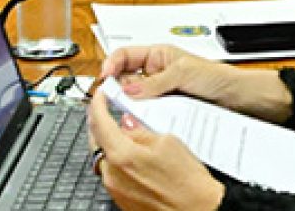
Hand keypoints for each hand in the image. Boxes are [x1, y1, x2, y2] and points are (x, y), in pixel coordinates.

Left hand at [88, 86, 224, 210]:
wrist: (199, 210)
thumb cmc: (188, 183)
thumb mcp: (168, 142)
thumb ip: (141, 131)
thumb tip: (128, 124)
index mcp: (122, 156)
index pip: (99, 122)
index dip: (98, 104)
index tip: (100, 96)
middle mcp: (113, 175)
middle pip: (95, 141)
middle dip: (100, 123)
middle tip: (109, 110)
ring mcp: (115, 189)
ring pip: (103, 157)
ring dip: (110, 142)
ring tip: (128, 134)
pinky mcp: (121, 199)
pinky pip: (112, 173)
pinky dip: (118, 160)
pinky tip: (134, 156)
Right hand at [98, 44, 291, 122]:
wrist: (238, 98)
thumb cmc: (217, 77)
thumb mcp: (183, 73)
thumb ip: (154, 82)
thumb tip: (128, 90)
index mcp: (157, 56)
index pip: (124, 56)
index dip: (111, 64)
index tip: (104, 78)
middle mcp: (155, 74)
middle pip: (125, 80)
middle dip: (119, 89)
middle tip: (113, 100)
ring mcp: (160, 94)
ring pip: (135, 100)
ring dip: (133, 106)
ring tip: (132, 112)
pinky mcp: (167, 111)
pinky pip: (148, 115)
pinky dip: (145, 118)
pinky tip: (146, 121)